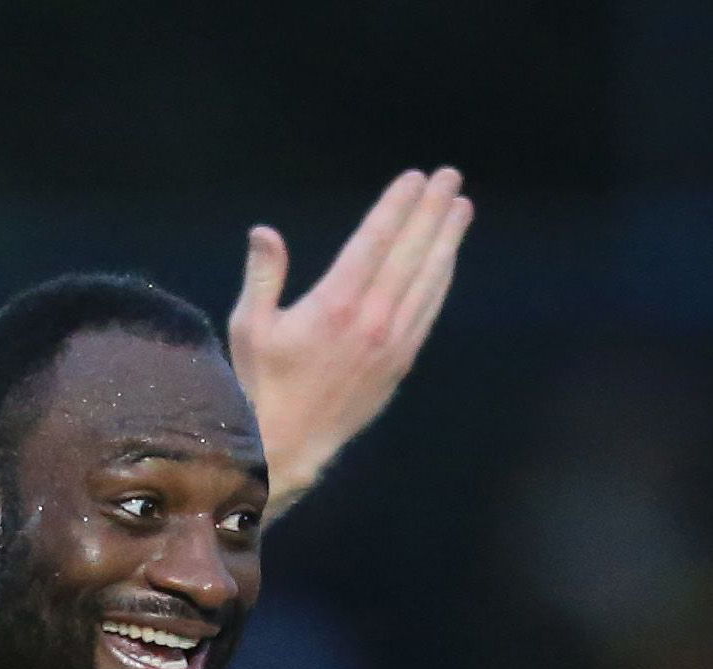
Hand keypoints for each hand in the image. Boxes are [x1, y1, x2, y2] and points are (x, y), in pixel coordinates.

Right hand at [230, 168, 472, 507]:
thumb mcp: (251, 326)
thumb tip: (265, 232)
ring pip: (428, 281)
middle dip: (432, 212)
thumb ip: (263, 276)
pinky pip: (428, 311)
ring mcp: (392, 344)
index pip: (375, 242)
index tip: (416, 178)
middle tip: (451, 178)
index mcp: (335, 305)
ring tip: (461, 208)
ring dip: (446, 242)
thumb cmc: (262, 384)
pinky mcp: (400, 363)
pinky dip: (441, 280)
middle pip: (411, 254)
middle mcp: (372, 321)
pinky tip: (448, 259)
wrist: (289, 446)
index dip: (398, 206)